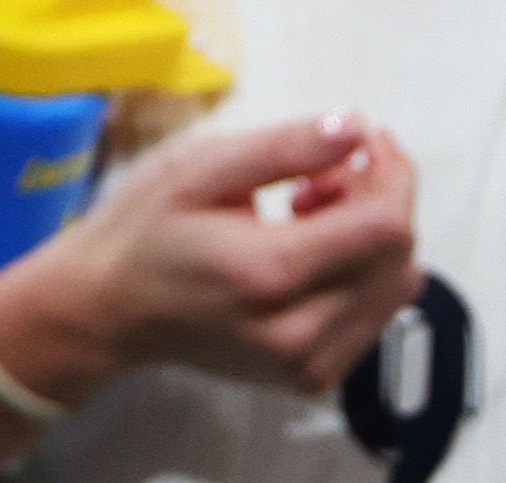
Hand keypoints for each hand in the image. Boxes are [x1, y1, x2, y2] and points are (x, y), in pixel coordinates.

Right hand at [6, 113, 422, 398]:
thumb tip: (356, 127)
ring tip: (310, 211)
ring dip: (372, 237)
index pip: (385, 225)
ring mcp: (308, 364)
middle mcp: (301, 332)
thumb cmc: (142, 228)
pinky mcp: (310, 379)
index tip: (365, 138)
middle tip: (320, 172)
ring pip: (397, 288)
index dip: (393, 172)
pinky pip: (373, 317)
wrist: (105, 311)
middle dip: (379, 199)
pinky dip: (361, 273)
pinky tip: (310, 251)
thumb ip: (283, 147)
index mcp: (271, 273)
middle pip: (400, 256)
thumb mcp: (199, 167)